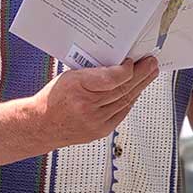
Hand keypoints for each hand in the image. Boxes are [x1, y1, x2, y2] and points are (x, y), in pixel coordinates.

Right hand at [35, 56, 158, 147]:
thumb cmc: (53, 99)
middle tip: (151, 63)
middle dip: (141, 75)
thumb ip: (94, 72)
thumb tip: (119, 65)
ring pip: (125, 101)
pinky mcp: (100, 131)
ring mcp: (95, 121)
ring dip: (140, 87)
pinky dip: (131, 100)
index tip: (133, 60)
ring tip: (149, 74)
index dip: (127, 69)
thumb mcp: (70, 76)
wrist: (41, 125)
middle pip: (122, 89)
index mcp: (77, 87)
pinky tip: (137, 91)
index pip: (111, 78)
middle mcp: (87, 106)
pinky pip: (122, 113)